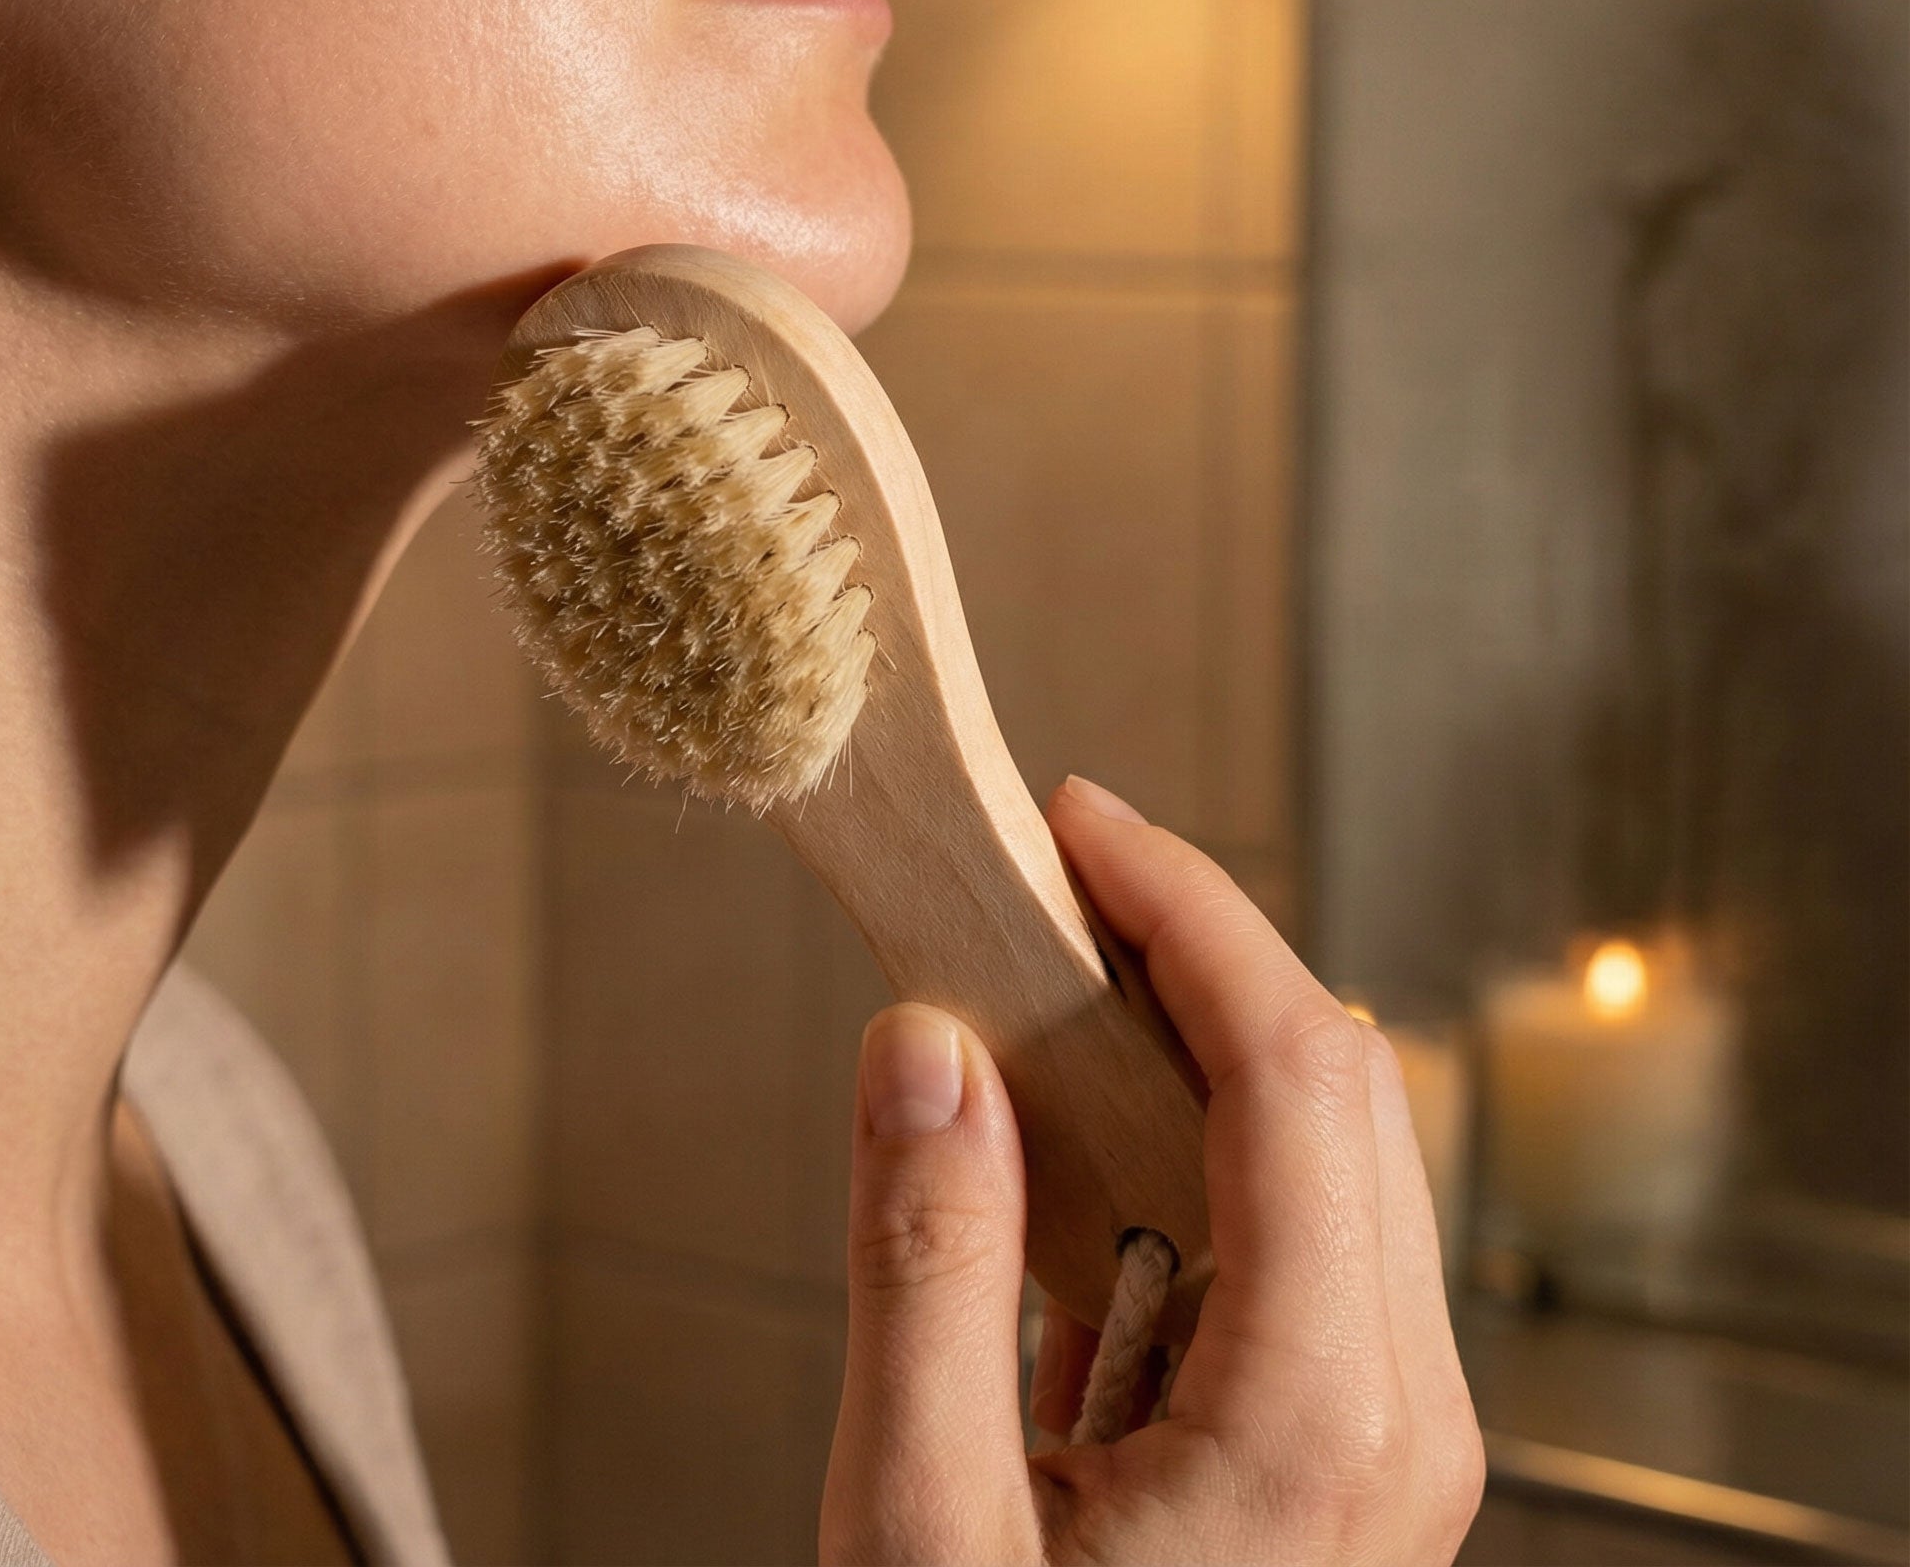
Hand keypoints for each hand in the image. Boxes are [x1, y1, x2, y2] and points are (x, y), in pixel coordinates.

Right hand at [819, 776, 1484, 1565]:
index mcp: (1323, 1417)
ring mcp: (1386, 1427)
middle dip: (1192, 945)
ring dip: (1193, 1033)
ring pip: (1329, 1139)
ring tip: (1050, 982)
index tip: (1079, 821)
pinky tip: (1081, 1132)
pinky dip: (1196, 1132)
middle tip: (1049, 884)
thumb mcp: (919, 1534)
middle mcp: (1397, 1408)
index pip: (1295, 1064)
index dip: (1188, 906)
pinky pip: (1300, 1222)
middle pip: (1335, 1076)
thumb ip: (923, 1273)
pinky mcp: (1344, 1435)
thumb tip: (924, 1044)